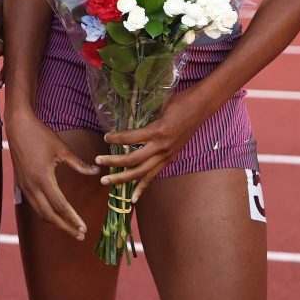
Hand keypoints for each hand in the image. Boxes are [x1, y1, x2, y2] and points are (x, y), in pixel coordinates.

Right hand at [5, 112, 100, 238]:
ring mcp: (25, 187)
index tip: (83, 228)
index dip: (72, 218)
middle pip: (49, 215)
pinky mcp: (21, 185)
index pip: (60, 206)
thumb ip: (79, 164)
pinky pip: (34, 205)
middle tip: (79, 235)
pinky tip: (54, 215)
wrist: (18, 127)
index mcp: (43, 179)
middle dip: (65, 227)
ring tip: (69, 228)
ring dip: (55, 223)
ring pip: (40, 213)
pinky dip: (45, 214)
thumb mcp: (62, 149)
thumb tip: (96, 172)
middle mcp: (32, 187)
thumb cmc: (41, 136)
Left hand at [96, 85, 212, 201]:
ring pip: (140, 172)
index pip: (130, 138)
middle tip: (98, 161)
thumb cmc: (180, 100)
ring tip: (106, 181)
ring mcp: (166, 155)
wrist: (201, 107)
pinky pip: (153, 176)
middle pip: (132, 159)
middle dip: (113, 162)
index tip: (105, 137)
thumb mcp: (159, 104)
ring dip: (122, 178)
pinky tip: (133, 199)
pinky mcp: (170, 159)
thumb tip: (126, 116)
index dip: (115, 138)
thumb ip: (144, 114)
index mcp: (157, 130)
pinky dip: (142, 187)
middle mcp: (161, 146)